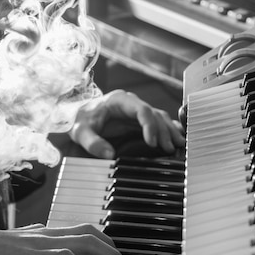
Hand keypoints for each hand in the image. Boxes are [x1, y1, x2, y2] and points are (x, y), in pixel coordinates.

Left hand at [68, 89, 185, 158]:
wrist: (76, 114)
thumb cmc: (79, 119)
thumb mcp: (80, 131)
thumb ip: (92, 142)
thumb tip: (109, 155)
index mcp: (119, 100)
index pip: (141, 110)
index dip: (150, 125)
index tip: (152, 142)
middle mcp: (131, 103)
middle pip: (154, 114)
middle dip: (163, 131)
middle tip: (169, 147)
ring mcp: (136, 110)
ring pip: (159, 117)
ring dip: (169, 130)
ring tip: (178, 144)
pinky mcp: (138, 119)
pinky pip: (157, 121)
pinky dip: (167, 128)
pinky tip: (177, 136)